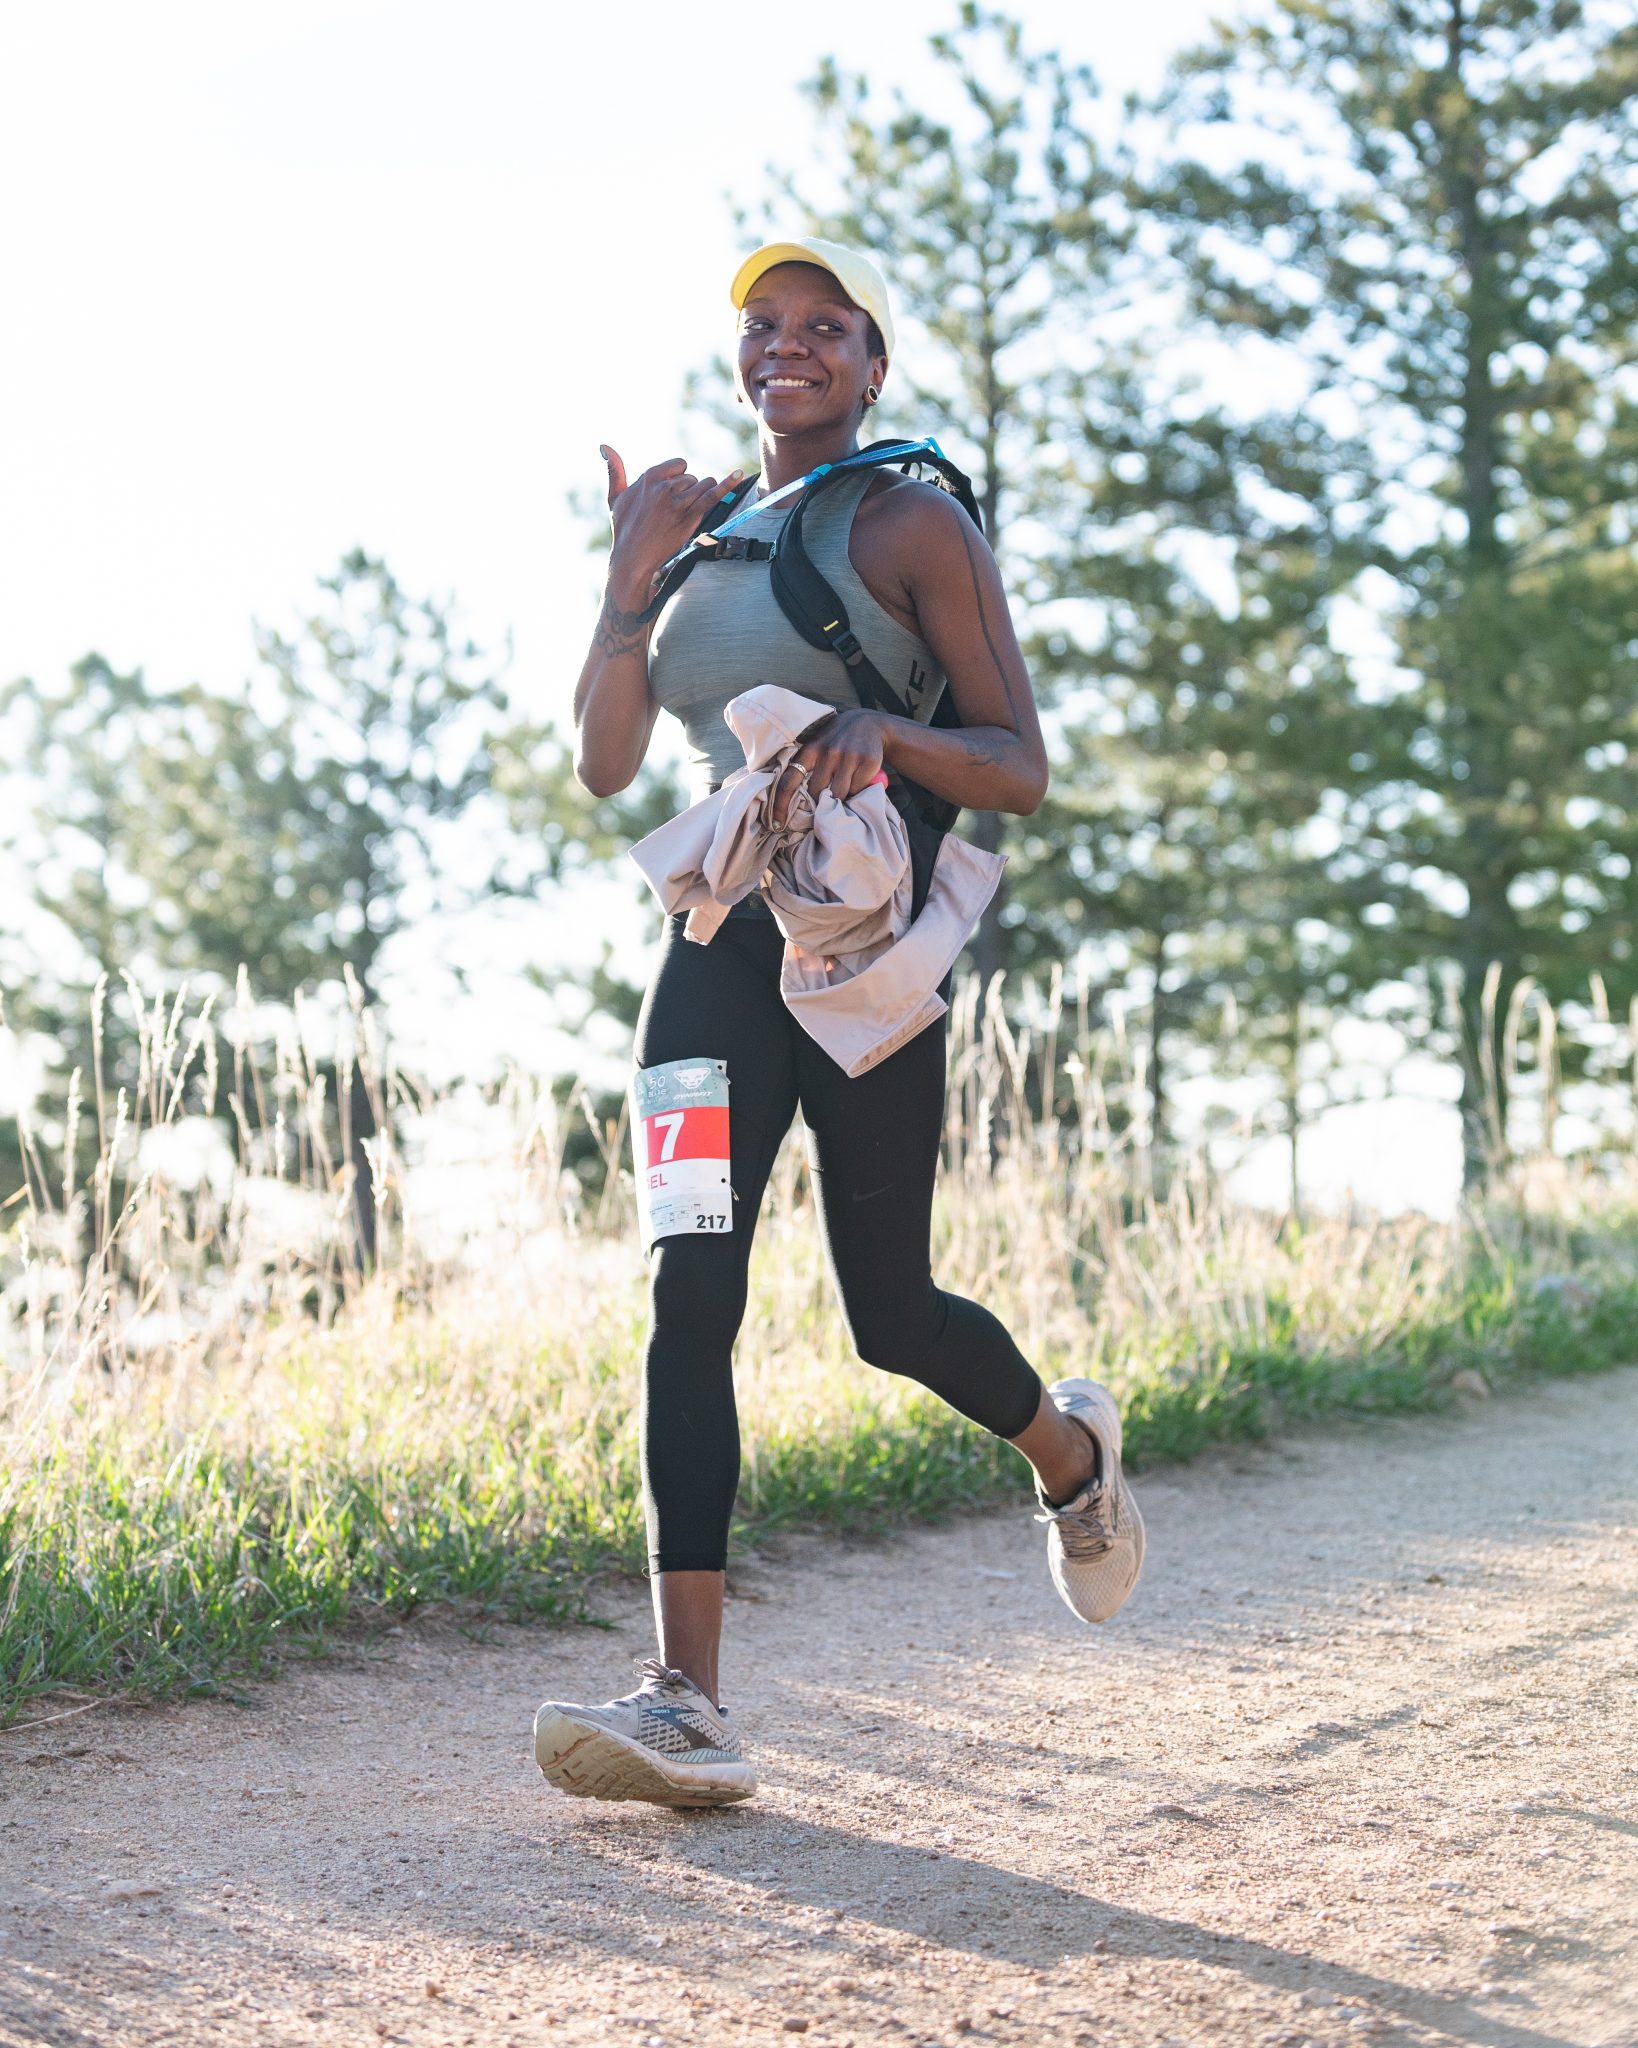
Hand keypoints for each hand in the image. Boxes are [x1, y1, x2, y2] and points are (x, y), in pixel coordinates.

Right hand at [602, 446, 742, 603]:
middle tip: (673, 512)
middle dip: (688, 492)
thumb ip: (615, 471)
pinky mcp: (690, 517)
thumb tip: (604, 446)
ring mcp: (678, 502)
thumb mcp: (615, 498)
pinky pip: (712, 495)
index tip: (670, 494)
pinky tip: (738, 474)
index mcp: (649, 477)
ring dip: (700, 497)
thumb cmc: (624, 529)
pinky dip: (727, 484)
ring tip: (685, 513)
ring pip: (703, 485)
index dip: (678, 479)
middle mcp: (664, 487)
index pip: (679, 465)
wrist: (633, 558)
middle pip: (692, 477)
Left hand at [771, 710, 886, 827]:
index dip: (780, 806)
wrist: (869, 723)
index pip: (788, 782)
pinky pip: (858, 789)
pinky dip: (857, 790)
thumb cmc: (836, 741)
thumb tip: (791, 802)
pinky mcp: (867, 762)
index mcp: (809, 750)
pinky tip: (858, 779)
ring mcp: (848, 757)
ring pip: (839, 795)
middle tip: (824, 804)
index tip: (778, 824)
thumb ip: (804, 767)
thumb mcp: (816, 745)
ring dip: (840, 798)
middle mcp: (828, 752)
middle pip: (817, 794)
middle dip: (819, 803)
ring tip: (843, 788)